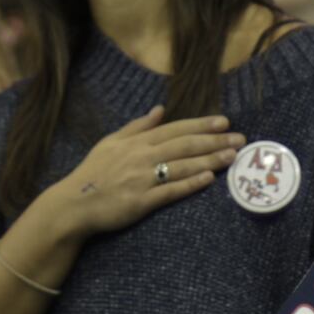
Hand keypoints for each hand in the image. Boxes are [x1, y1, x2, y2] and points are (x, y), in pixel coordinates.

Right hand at [28, 108, 241, 254]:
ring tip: (232, 156)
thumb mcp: (110, 142)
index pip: (175, 129)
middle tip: (240, 139)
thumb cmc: (92, 172)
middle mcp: (141, 157)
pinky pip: (170, 191)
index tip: (224, 121)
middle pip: (184, 146)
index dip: (201, 125)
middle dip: (214, 141)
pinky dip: (190, 184)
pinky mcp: (141, 202)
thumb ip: (137, 126)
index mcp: (136, 142)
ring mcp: (142, 180)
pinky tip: (209, 180)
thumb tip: (160, 110)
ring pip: (182, 167)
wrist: (73, 203)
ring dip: (209, 160)